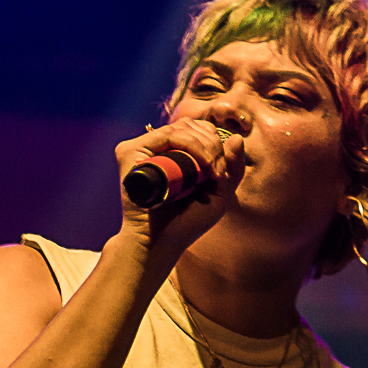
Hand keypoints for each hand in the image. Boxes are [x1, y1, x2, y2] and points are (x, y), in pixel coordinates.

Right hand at [113, 118, 244, 264]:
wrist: (161, 242)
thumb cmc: (187, 223)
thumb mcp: (219, 194)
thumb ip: (233, 167)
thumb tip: (236, 138)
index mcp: (174, 154)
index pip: (198, 131)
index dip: (215, 143)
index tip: (222, 171)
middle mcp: (157, 149)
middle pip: (192, 125)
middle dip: (213, 144)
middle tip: (218, 173)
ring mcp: (143, 149)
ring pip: (182, 128)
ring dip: (206, 146)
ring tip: (211, 172)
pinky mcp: (131, 152)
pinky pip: (167, 135)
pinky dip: (190, 145)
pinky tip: (201, 165)